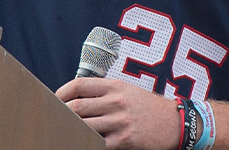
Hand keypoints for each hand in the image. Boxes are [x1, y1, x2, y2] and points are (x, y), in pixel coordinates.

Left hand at [56, 78, 179, 149]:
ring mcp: (120, 122)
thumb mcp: (127, 90)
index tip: (54, 100)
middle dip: (61, 113)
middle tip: (53, 118)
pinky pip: (98, 144)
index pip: (79, 85)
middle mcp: (116, 102)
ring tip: (62, 131)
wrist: (174, 123)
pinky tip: (80, 142)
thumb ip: (104, 92)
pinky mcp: (124, 140)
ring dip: (70, 130)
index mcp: (115, 86)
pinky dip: (86, 143)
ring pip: (84, 126)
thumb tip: (76, 98)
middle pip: (77, 107)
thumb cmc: (147, 106)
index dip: (62, 93)